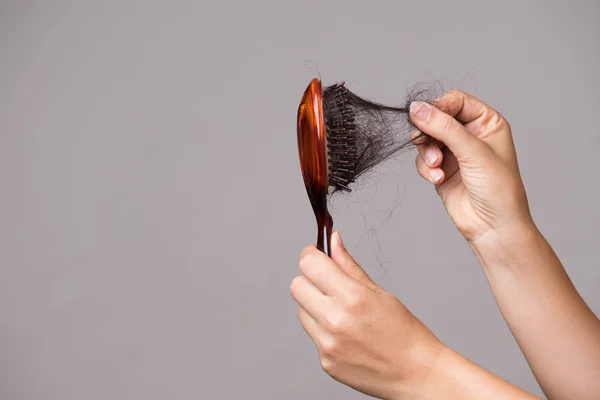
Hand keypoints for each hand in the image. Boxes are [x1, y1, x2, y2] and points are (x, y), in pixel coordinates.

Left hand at [289, 231, 442, 398]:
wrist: (416, 373)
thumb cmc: (404, 332)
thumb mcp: (379, 292)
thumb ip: (349, 266)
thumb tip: (333, 240)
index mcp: (352, 297)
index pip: (309, 264)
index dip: (311, 255)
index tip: (316, 255)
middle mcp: (335, 320)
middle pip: (296, 285)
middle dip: (309, 279)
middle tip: (328, 283)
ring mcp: (327, 343)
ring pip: (300, 310)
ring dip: (314, 305)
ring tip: (341, 313)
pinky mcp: (325, 361)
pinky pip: (312, 334)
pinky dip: (322, 329)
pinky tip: (346, 334)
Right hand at [410, 91, 533, 242]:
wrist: (493, 227)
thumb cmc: (498, 189)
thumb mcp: (472, 152)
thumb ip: (443, 127)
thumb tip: (416, 108)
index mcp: (487, 123)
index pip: (455, 101)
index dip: (438, 107)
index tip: (423, 116)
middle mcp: (470, 135)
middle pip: (436, 119)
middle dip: (429, 133)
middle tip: (422, 142)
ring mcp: (455, 153)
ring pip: (427, 140)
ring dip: (427, 153)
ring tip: (436, 167)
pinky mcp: (442, 169)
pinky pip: (423, 160)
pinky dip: (426, 168)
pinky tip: (438, 179)